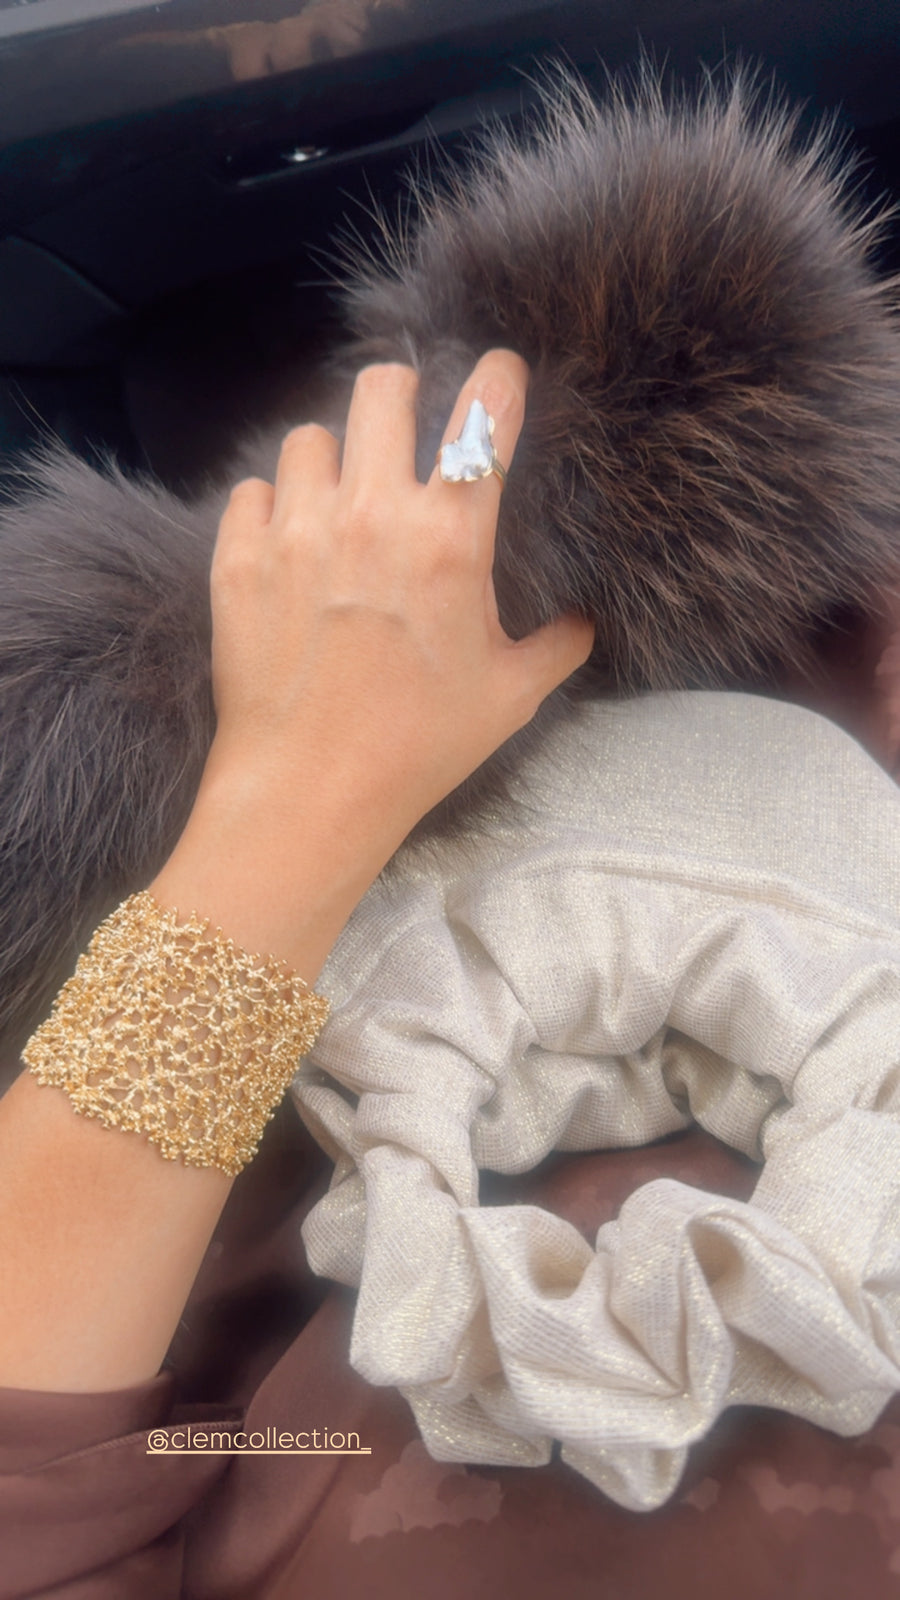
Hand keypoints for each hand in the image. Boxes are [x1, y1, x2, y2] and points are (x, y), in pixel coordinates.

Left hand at [202, 349, 593, 849]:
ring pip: (308, 435)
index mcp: (448, 538)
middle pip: (381, 389)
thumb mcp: (508, 697)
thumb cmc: (418, 747)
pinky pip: (252, 490)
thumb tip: (583, 624)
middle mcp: (370, 514)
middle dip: (399, 397)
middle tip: (404, 434)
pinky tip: (287, 545)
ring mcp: (295, 530)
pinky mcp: (237, 558)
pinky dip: (271, 506)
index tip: (498, 375)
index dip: (496, 379)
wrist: (307, 792)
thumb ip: (557, 647)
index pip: (482, 417)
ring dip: (331, 458)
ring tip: (339, 501)